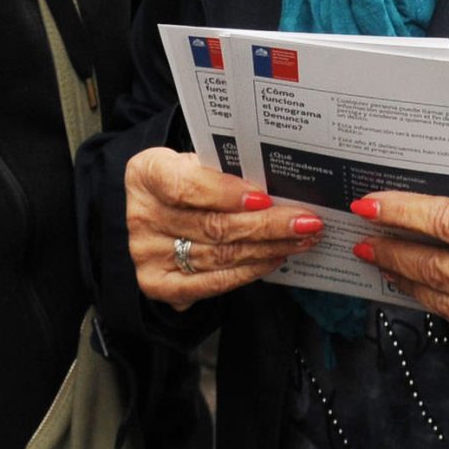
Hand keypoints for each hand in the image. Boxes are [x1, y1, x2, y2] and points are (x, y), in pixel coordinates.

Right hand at [125, 146, 322, 309]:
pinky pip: (211, 283)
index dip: (226, 193)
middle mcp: (141, 216)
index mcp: (146, 174)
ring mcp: (146, 254)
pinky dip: (249, 271)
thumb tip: (278, 188)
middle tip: (306, 221)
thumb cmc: (185, 180)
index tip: (264, 197)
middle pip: (212, 226)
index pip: (186, 185)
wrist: (157, 211)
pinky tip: (275, 258)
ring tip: (302, 239)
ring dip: (268, 248)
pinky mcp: (158, 284)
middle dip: (267, 225)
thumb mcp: (196, 163)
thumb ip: (224, 172)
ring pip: (219, 256)